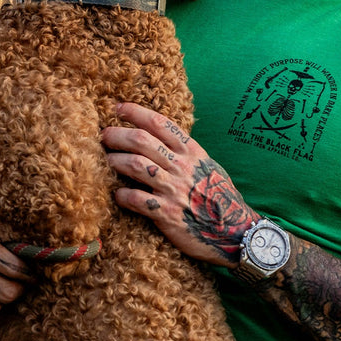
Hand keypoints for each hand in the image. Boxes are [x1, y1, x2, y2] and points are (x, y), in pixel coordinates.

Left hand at [102, 102, 257, 267]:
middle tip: (103, 135)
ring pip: (136, 165)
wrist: (236, 232)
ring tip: (106, 161)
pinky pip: (137, 199)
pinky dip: (122, 194)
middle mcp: (182, 166)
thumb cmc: (220, 197)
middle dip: (117, 134)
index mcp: (192, 152)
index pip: (159, 123)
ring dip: (115, 161)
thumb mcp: (208, 166)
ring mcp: (174, 190)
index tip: (118, 108)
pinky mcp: (167, 215)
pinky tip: (117, 194)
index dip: (135, 112)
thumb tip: (159, 137)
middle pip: (141, 141)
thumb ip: (185, 152)